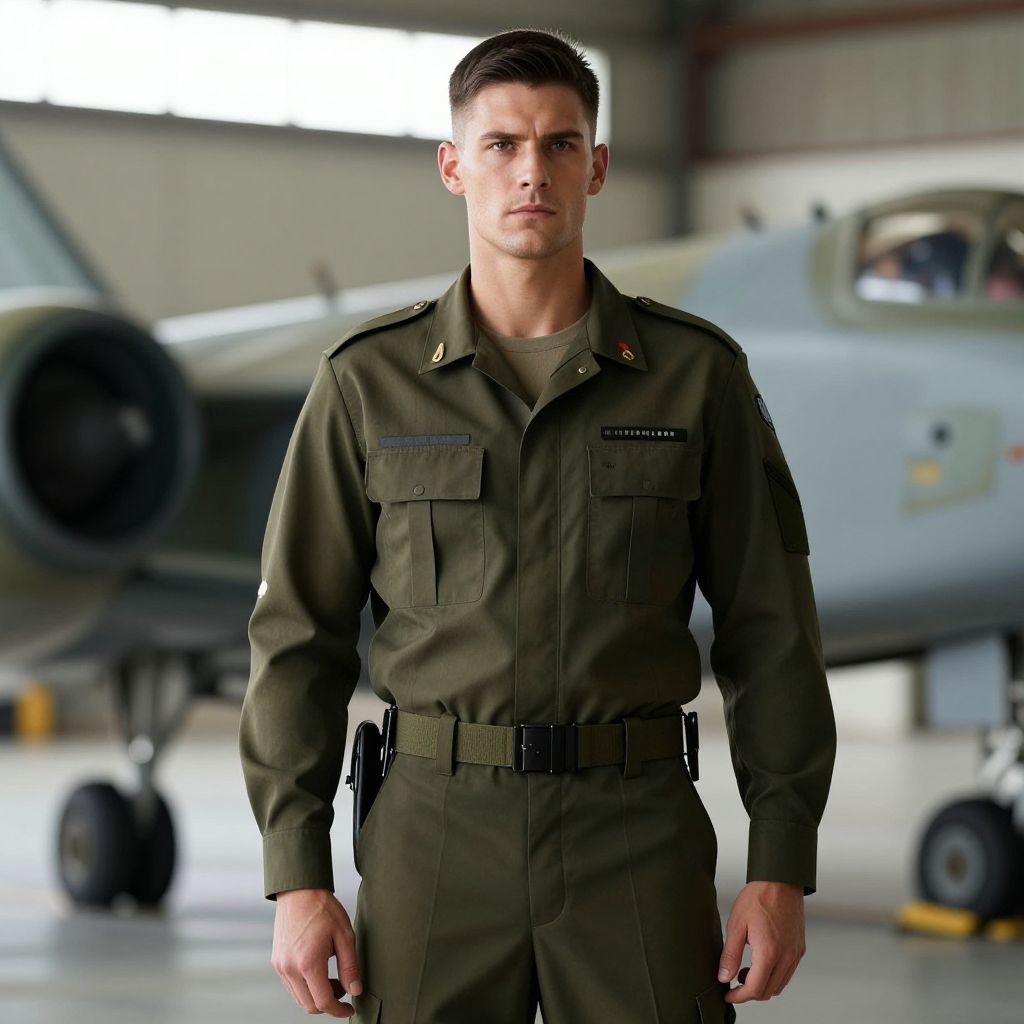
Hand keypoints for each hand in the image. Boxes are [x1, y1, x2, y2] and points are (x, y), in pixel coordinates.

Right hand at [271, 888, 362, 1016]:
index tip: (349, 1008)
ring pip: (299, 997)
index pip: (323, 1002)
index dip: (338, 1010)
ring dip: (316, 996)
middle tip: (343, 989)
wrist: (299, 891)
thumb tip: (355, 990)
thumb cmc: (322, 908)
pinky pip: (291, 986)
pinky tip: (317, 971)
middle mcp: (290, 969)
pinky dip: (305, 987)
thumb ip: (350, 966)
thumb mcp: (344, 935)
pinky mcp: (277, 961)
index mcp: (308, 963)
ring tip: (332, 978)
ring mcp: (281, 966)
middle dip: (328, 1004)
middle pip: (309, 1005)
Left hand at [717, 880, 805, 1003]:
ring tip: (745, 971)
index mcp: (769, 953)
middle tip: (734, 983)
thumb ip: (730, 954)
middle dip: (749, 993)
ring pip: (779, 985)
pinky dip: (774, 975)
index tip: (728, 994)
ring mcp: (795, 954)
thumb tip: (724, 976)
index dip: (739, 996)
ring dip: (762, 985)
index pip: (754, 989)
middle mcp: (786, 957)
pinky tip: (761, 962)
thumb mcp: (736, 924)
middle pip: (768, 991)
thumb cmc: (759, 897)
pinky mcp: (799, 948)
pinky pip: (788, 973)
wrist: (780, 880)